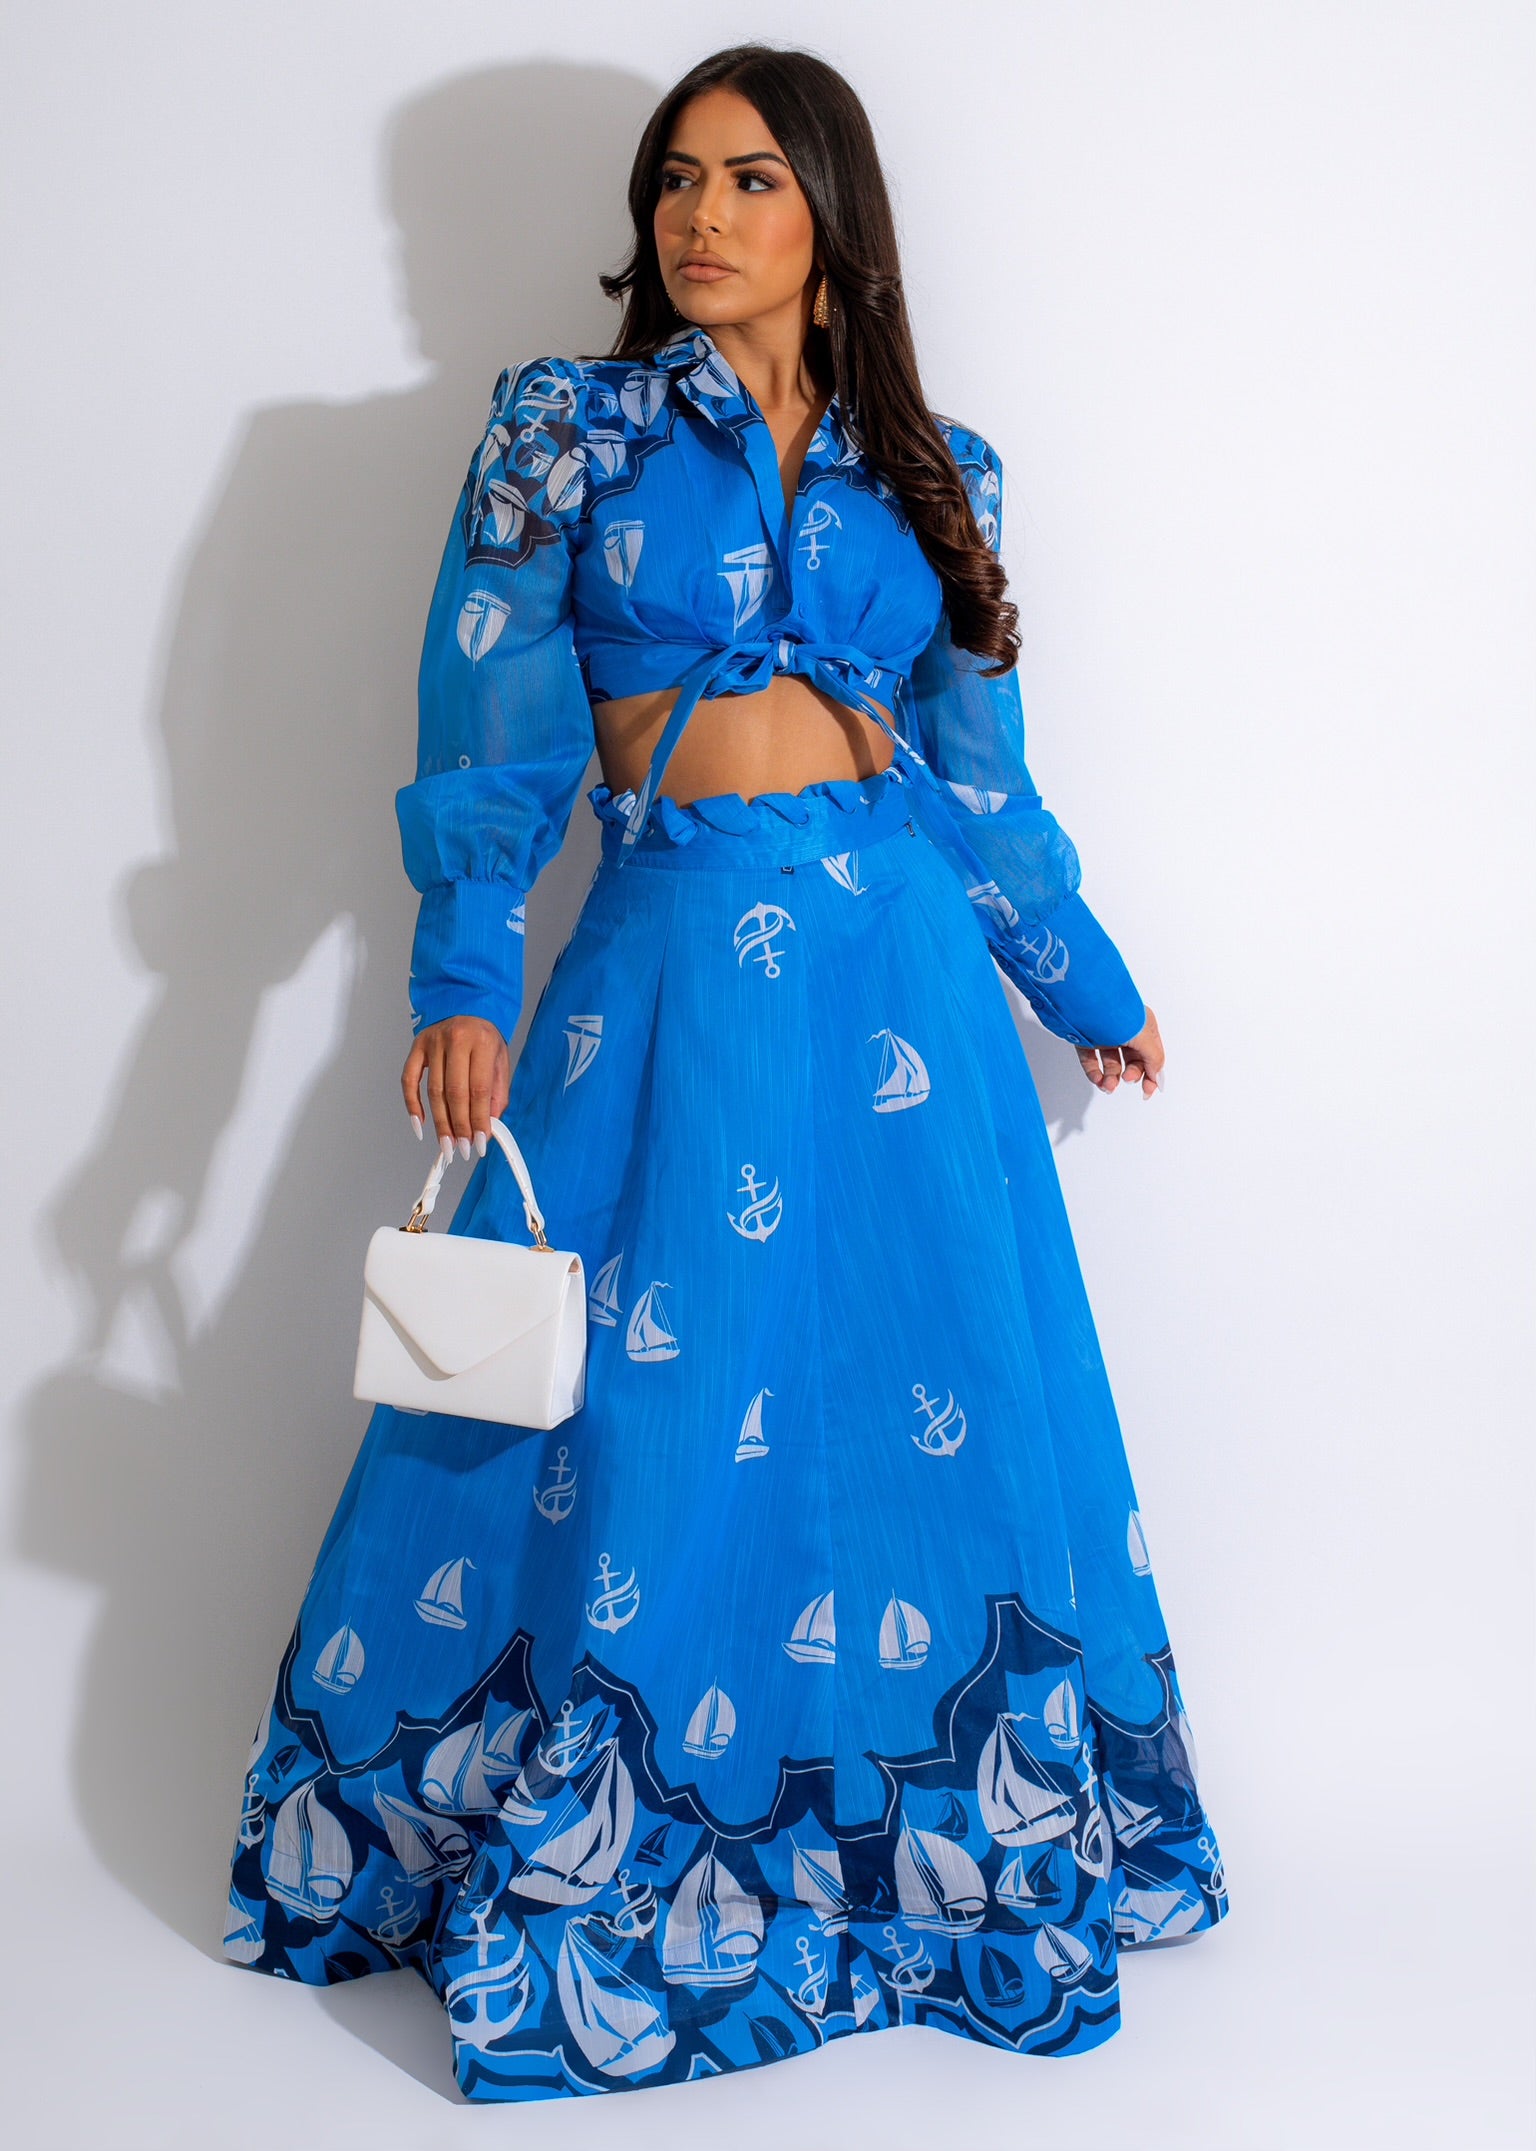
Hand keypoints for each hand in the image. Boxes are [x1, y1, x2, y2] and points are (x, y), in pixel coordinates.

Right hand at [401, 1015, 509, 1158]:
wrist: (469, 1007)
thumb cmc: (485, 1039)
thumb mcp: (500, 1062)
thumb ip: (496, 1094)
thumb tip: (488, 1127)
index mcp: (481, 1042)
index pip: (479, 1089)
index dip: (479, 1119)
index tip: (481, 1142)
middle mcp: (455, 1040)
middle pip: (455, 1093)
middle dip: (459, 1126)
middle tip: (463, 1149)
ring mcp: (433, 1042)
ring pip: (433, 1091)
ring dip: (440, 1122)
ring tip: (447, 1145)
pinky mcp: (416, 1047)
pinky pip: (409, 1080)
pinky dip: (412, 1105)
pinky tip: (420, 1125)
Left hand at [1076, 1007, 1164, 1098]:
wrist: (1086, 1002)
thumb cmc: (1117, 1012)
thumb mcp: (1144, 1037)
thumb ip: (1154, 1058)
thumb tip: (1157, 1077)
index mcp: (1143, 1026)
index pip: (1152, 1054)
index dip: (1152, 1073)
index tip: (1148, 1090)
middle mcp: (1125, 1031)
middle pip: (1133, 1061)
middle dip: (1131, 1074)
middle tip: (1127, 1078)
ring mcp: (1105, 1036)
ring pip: (1111, 1064)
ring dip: (1111, 1079)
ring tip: (1108, 1086)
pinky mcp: (1086, 1040)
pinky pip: (1091, 1061)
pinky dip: (1094, 1074)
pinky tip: (1098, 1080)